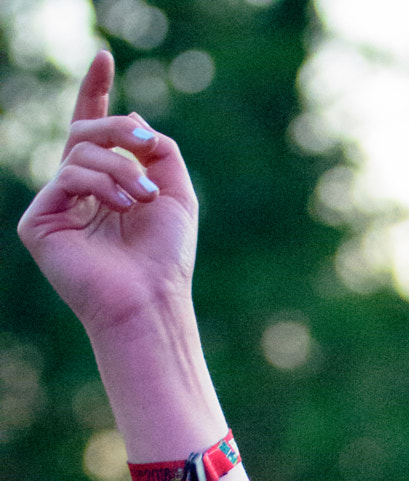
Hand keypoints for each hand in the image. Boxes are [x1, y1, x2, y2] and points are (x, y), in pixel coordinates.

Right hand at [17, 51, 196, 338]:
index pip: (94, 131)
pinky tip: (120, 207)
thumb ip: (160, 149)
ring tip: (141, 197)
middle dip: (119, 131)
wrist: (151, 300)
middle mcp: (78, 194)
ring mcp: (55, 208)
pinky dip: (97, 185)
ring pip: (78, 152)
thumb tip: (133, 118)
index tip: (104, 57)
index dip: (97, 94)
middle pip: (85, 132)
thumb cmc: (166, 257)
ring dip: (118, 166)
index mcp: (107, 186)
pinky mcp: (38, 224)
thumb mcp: (175, 192)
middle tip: (147, 146)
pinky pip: (65, 177)